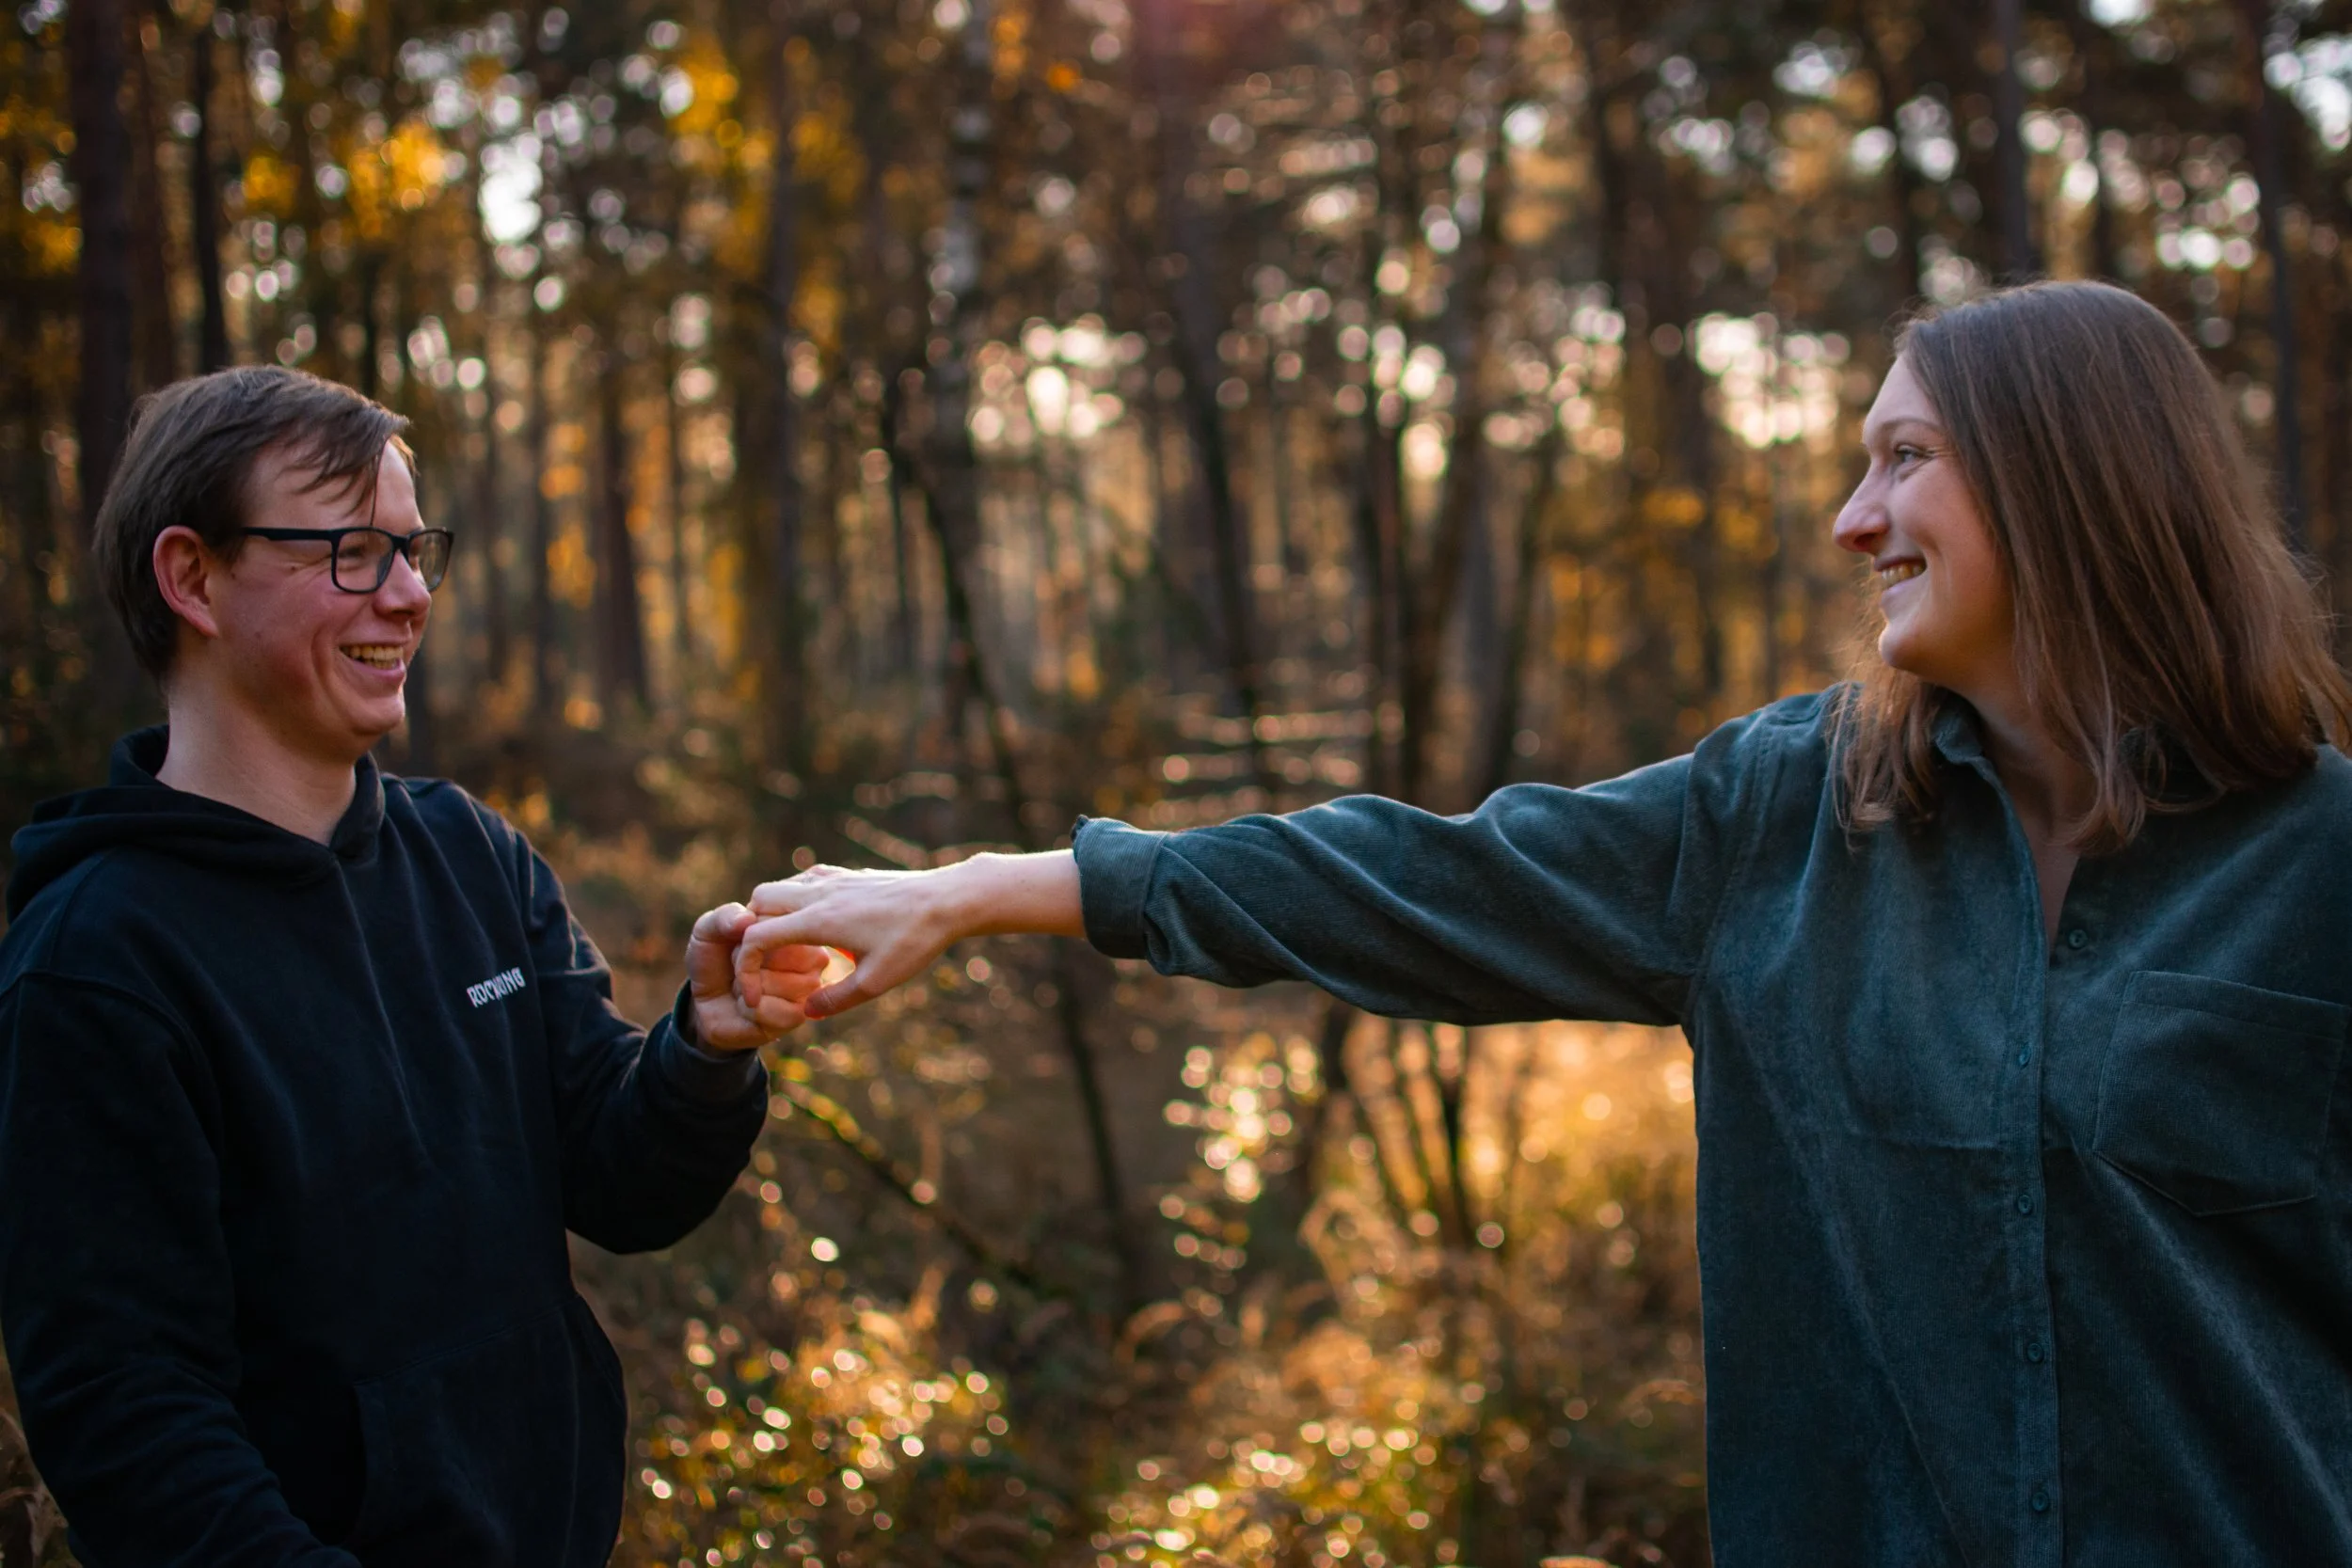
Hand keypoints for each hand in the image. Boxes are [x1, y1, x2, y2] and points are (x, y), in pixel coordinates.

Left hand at [686, 903, 828, 1050]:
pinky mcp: (801, 1015)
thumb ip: (723, 917)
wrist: (706, 1003)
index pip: (777, 924)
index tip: (740, 944)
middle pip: (781, 954)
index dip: (746, 938)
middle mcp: (813, 955)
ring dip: (747, 989)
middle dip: (747, 964)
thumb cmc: (715, 960)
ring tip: (747, 988)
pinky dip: (750, 1011)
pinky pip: (775, 1011)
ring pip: (778, 983)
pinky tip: (751, 1008)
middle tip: (744, 969)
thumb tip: (746, 919)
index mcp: (795, 925)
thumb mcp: (708, 931)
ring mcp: (810, 986)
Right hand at [736, 865, 962, 1020]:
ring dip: (771, 913)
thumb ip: (836, 999)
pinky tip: (814, 922)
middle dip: (750, 932)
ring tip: (787, 946)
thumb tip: (806, 1012)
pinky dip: (795, 899)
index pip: (756, 937)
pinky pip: (805, 880)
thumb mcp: (876, 981)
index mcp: (819, 920)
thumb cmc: (914, 941)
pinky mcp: (848, 875)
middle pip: (758, 901)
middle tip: (766, 961)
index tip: (755, 993)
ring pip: (780, 886)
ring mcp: (833, 879)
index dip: (745, 967)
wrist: (948, 900)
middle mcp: (819, 893)